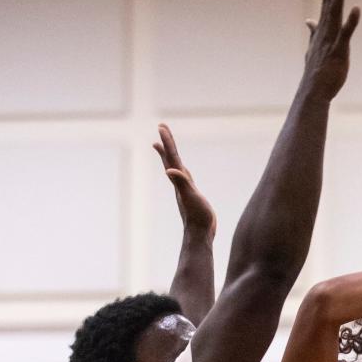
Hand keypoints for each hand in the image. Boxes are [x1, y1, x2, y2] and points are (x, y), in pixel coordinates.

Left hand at [153, 124, 215, 238]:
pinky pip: (185, 179)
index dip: (167, 141)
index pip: (172, 157)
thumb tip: (169, 171)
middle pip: (171, 159)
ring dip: (171, 157)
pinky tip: (182, 174)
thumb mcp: (190, 197)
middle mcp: (180, 183)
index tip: (161, 126)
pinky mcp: (192, 197)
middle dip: (166, 144)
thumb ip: (181, 183)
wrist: (200, 235)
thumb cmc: (197, 217)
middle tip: (161, 129)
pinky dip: (182, 172)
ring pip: (177, 168)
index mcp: (179, 180)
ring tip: (166, 149)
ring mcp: (185, 190)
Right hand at [303, 0, 359, 101]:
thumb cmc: (316, 71)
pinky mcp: (339, 51)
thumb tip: (309, 20)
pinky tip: (356, 9)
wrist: (314, 91)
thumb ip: (313, 32)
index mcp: (322, 29)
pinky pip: (345, 34)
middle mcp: (326, 30)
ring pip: (335, 11)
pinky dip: (351, 22)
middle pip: (330, 0)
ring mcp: (331, 40)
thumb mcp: (313, 47)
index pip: (327, 1)